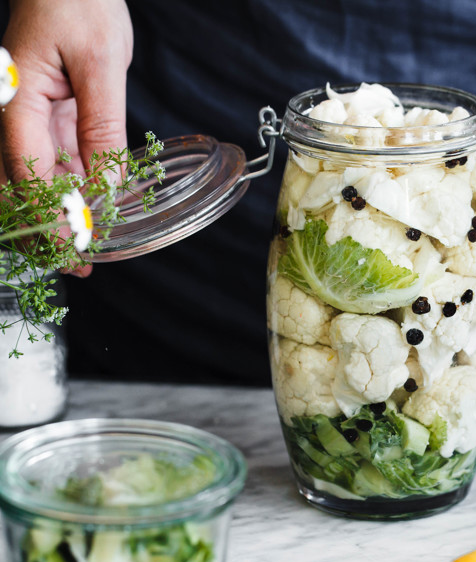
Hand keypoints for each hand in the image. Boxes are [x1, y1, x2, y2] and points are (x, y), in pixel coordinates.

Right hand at [0, 0, 132, 274]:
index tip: (77, 250)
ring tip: (88, 252)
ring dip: (60, 216)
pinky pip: (56, 161)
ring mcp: (29, 117)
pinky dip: (73, 190)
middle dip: (47, 230)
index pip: (28, 176)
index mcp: (16, 103)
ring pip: (37, 180)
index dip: (53, 218)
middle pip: (20, 187)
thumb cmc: (80, 1)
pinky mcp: (48, 116)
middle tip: (78, 267)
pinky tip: (93, 210)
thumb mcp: (101, 65)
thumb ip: (103, 128)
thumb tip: (107, 187)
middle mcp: (14, 115)